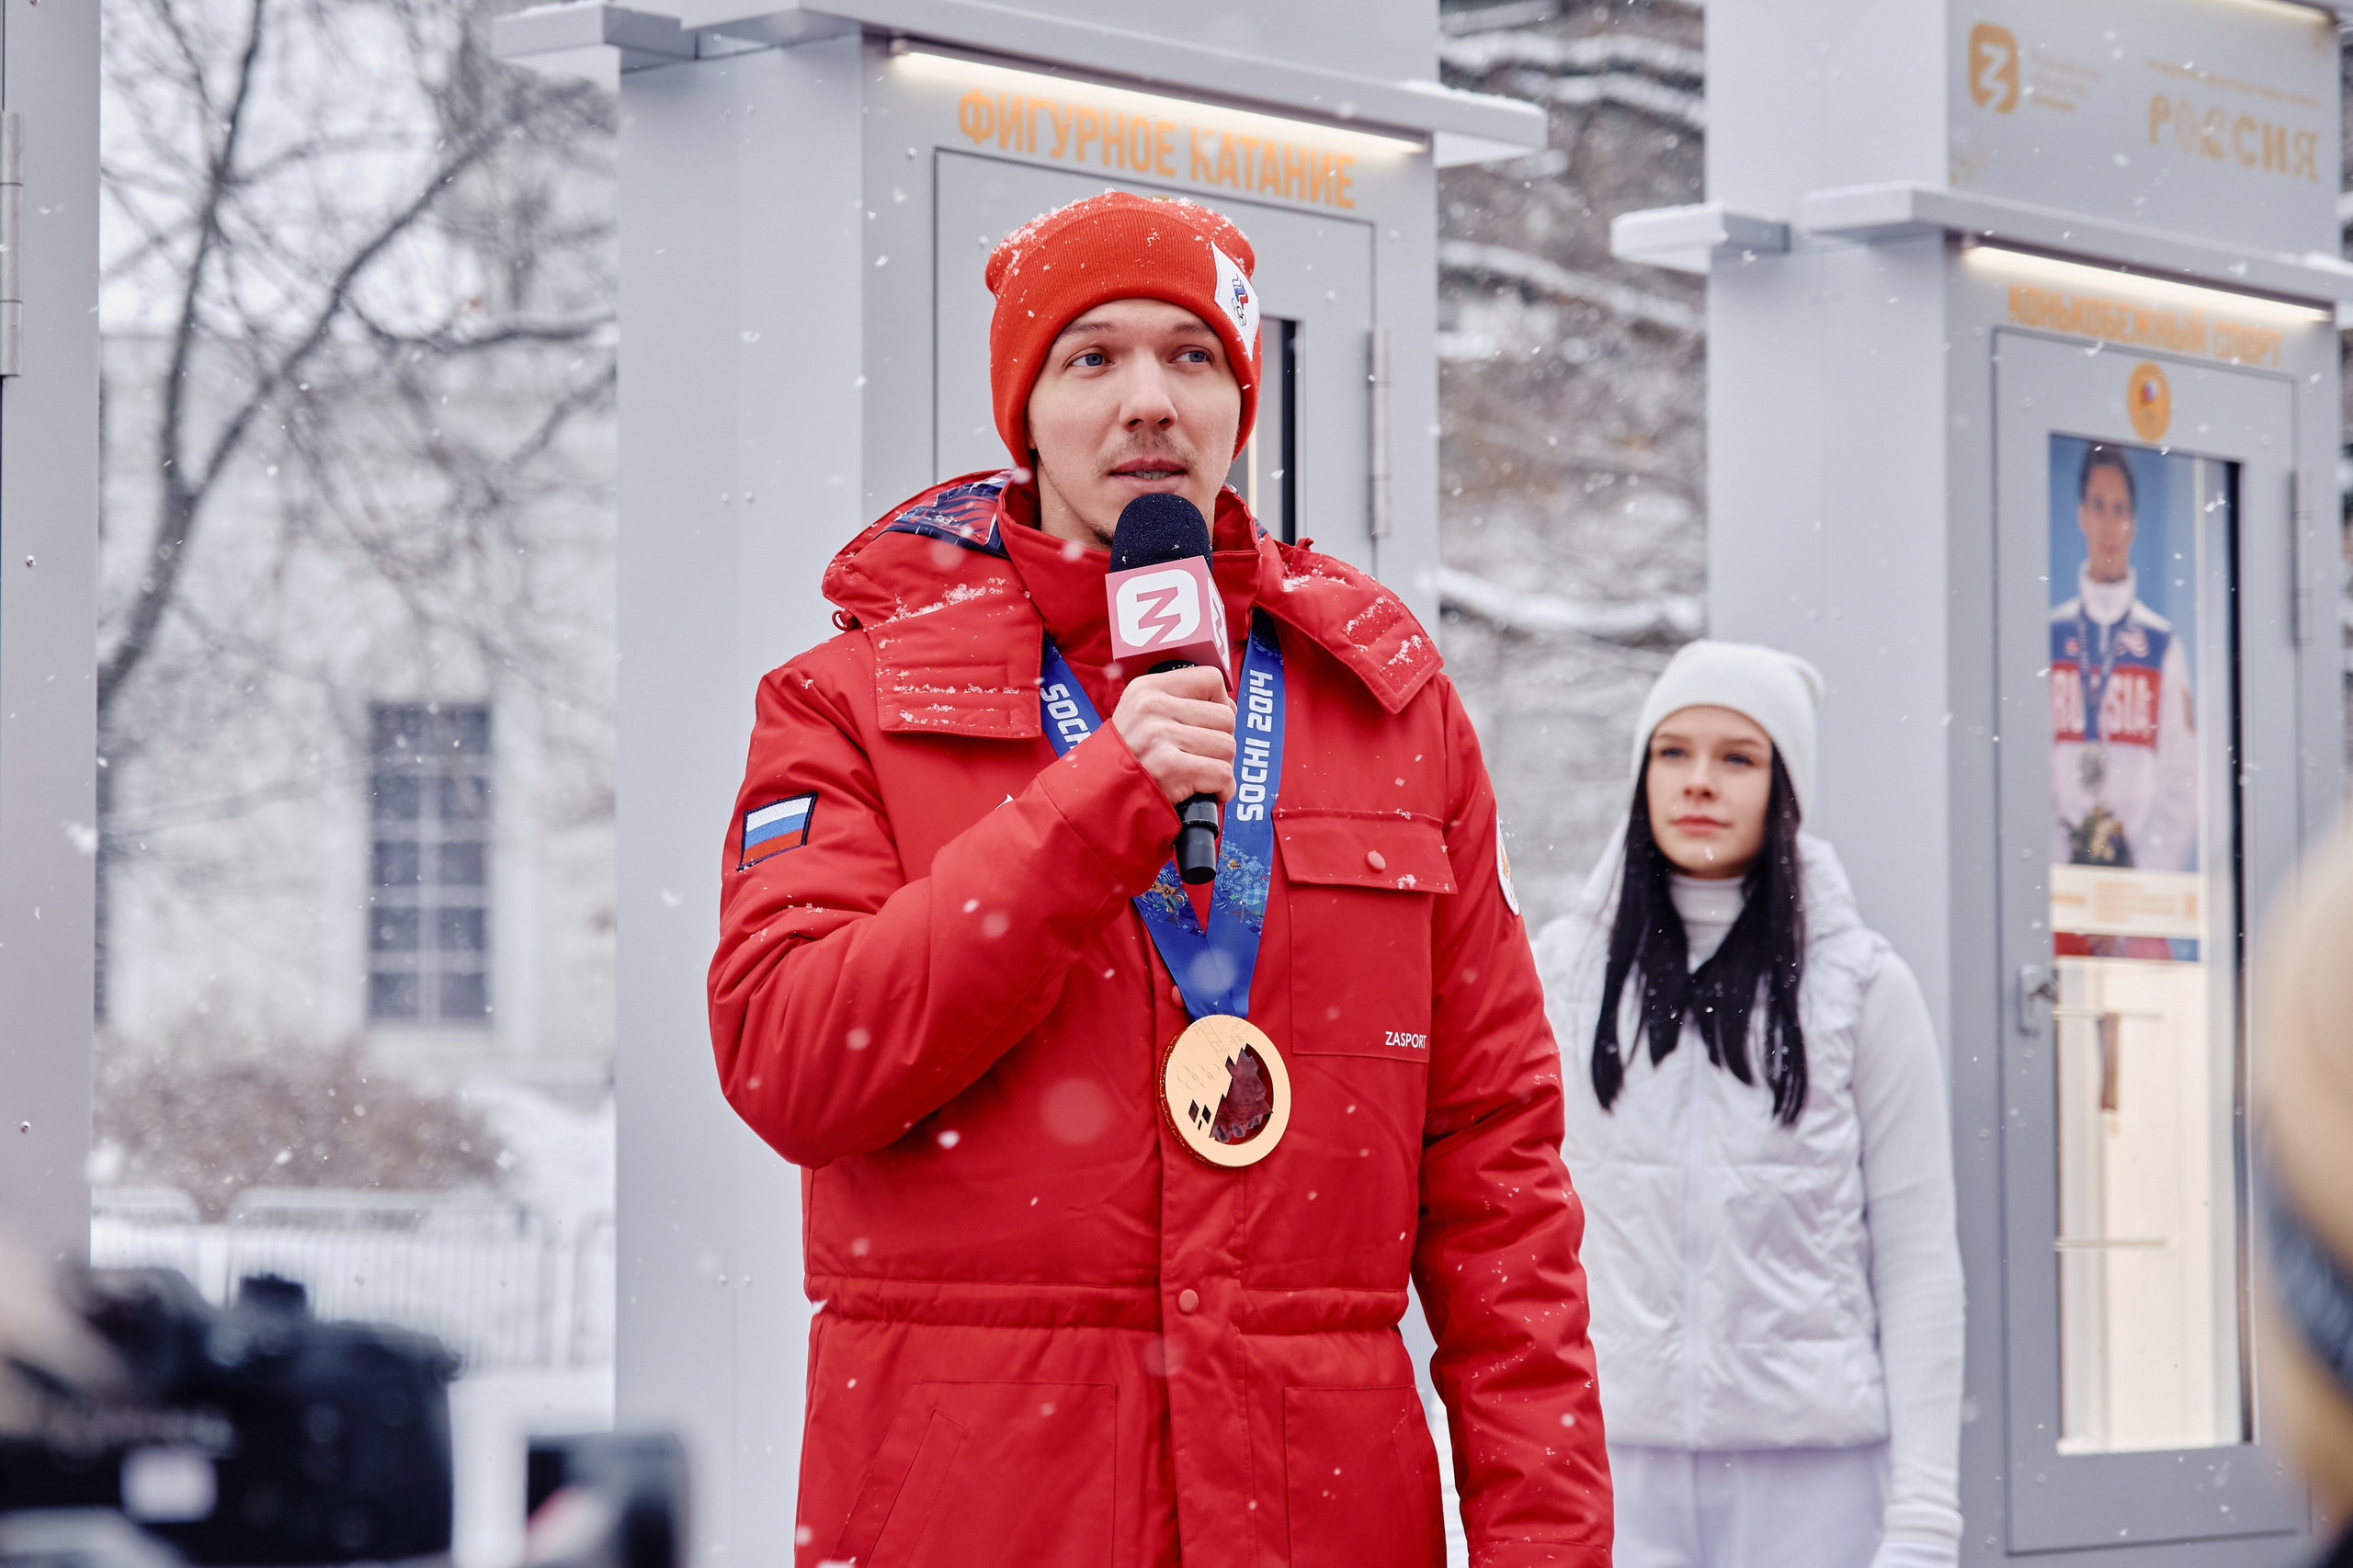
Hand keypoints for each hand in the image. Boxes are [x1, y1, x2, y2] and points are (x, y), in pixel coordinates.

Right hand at [1111, 665, 1234, 808]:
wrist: (1098, 797)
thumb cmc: (1128, 759)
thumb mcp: (1140, 716)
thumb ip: (1180, 703)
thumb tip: (1229, 707)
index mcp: (1147, 688)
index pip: (1211, 679)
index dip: (1219, 704)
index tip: (1206, 725)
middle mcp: (1152, 707)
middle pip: (1225, 717)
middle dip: (1221, 743)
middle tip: (1200, 758)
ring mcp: (1159, 736)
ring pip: (1228, 747)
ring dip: (1222, 767)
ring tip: (1199, 775)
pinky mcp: (1169, 768)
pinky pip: (1223, 774)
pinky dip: (1224, 789)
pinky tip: (1208, 792)